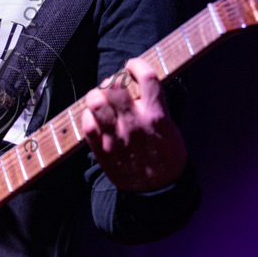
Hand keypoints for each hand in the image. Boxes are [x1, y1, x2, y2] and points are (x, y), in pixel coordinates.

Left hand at [82, 57, 187, 191]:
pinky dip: (88, 117)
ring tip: (100, 99)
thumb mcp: (171, 129)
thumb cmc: (166, 157)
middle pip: (115, 86)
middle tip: (113, 85)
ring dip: (96, 95)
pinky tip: (95, 118)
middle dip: (112, 79)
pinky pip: (87, 125)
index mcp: (156, 116)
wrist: (158, 192)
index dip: (136, 64)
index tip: (132, 65)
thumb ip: (157, 106)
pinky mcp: (103, 151)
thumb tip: (141, 84)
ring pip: (96, 103)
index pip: (147, 78)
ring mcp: (117, 137)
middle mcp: (135, 124)